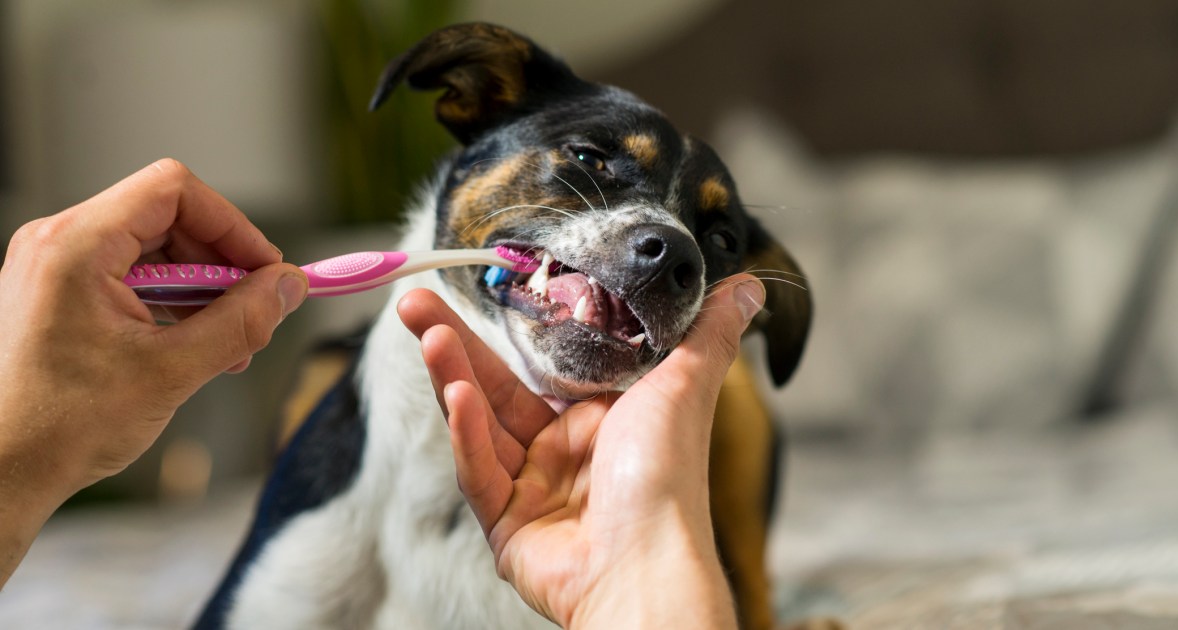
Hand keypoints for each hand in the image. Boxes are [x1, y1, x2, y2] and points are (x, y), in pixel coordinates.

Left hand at [0, 159, 306, 584]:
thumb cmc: (56, 428)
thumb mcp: (171, 372)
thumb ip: (241, 322)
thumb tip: (287, 287)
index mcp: (75, 246)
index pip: (174, 190)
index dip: (232, 225)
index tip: (265, 269)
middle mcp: (58, 244)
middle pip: (167, 217)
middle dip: (221, 264)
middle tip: (253, 312)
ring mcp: (54, 269)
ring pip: (153, 249)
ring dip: (201, 289)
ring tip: (224, 344)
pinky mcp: (58, 295)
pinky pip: (130, 277)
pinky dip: (170, 305)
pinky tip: (190, 348)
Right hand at [398, 275, 764, 628]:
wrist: (649, 564)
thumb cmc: (670, 480)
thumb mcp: (687, 386)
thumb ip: (708, 331)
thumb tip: (750, 285)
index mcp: (601, 418)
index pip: (541, 363)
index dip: (509, 328)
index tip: (482, 289)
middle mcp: (563, 449)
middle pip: (497, 388)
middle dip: (456, 344)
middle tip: (417, 301)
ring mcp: (532, 488)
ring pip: (481, 424)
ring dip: (453, 377)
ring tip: (428, 333)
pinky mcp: (506, 524)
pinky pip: (480, 473)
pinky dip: (468, 435)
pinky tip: (456, 396)